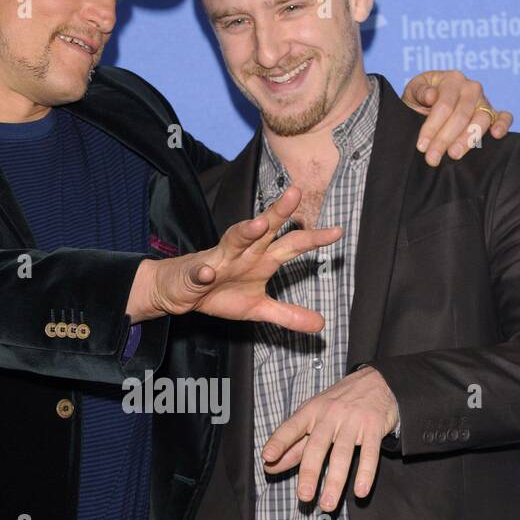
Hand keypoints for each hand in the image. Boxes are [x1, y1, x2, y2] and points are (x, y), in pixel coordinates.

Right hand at [127, 185, 341, 333]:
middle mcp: (244, 253)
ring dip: (245, 232)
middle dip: (279, 212)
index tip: (337, 232)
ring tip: (259, 225)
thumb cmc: (220, 293)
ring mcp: (219, 261)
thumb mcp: (258, 309)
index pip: (291, 245)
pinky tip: (208, 273)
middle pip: (265, 230)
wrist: (181, 292)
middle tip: (295, 194)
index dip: (313, 239)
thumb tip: (321, 325)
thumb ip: (288, 314)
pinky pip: (200, 272)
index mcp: (262, 260)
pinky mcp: (195, 274)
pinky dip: (203, 272)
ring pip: (233, 241)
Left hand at [261, 366, 397, 508]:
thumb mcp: (314, 418)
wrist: (377, 381)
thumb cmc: (338, 404)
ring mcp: (353, 421)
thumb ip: (293, 444)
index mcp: (311, 412)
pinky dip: (366, 473)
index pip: (291, 427)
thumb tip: (269, 465)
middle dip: (309, 473)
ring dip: (336, 481)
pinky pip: (370, 453)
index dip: (279, 442)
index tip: (268, 456)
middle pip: (317, 446)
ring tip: (328, 503)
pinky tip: (360, 490)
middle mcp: (330, 415)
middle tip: (303, 496)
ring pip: (342, 454)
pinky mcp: (374, 427)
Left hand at [402, 70, 512, 165]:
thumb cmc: (419, 98)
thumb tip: (431, 96)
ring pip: (481, 120)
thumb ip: (419, 91)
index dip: (432, 127)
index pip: (444, 106)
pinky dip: (503, 124)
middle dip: (445, 139)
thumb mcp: (413, 91)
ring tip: (454, 154)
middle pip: (461, 116)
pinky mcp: (492, 114)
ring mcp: (483, 101)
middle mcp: (471, 88)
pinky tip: (496, 135)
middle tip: (432, 158)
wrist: (427, 104)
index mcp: (452, 80)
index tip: (422, 146)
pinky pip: (504, 117)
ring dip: (468, 139)